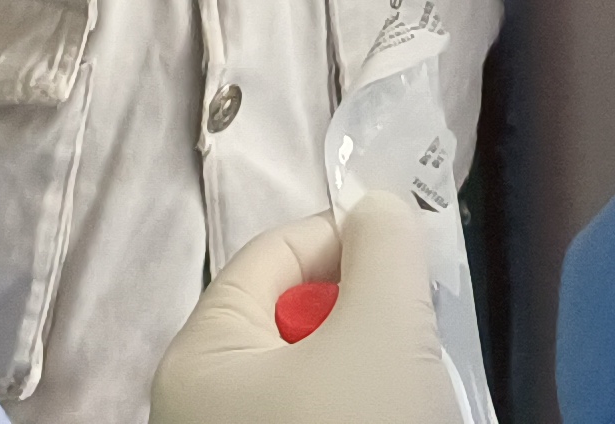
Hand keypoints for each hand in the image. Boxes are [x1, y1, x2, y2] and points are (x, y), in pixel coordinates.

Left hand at [151, 196, 467, 423]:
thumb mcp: (384, 327)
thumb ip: (382, 246)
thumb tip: (373, 211)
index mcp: (197, 359)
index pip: (273, 257)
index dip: (346, 240)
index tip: (411, 256)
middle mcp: (196, 410)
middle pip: (292, 323)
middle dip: (363, 318)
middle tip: (418, 335)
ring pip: (310, 382)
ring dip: (369, 375)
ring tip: (413, 396)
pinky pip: (315, 423)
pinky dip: (360, 418)